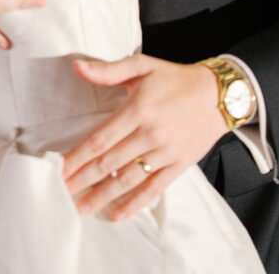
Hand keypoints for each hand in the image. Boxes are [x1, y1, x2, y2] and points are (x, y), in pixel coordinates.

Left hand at [62, 54, 227, 219]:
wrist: (219, 95)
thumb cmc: (175, 79)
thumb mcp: (141, 65)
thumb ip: (108, 70)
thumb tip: (77, 67)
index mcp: (138, 110)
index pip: (100, 139)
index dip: (78, 155)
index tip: (60, 168)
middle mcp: (150, 134)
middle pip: (109, 163)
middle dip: (83, 179)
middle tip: (62, 191)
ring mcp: (165, 153)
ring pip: (128, 179)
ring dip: (103, 195)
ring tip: (82, 208)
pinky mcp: (178, 165)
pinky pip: (154, 188)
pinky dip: (135, 203)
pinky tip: (118, 214)